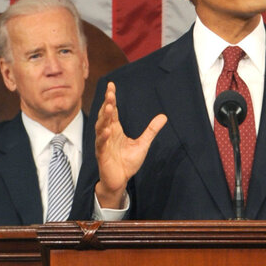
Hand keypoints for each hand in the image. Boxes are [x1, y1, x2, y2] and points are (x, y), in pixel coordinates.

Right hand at [93, 81, 166, 208]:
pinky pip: (101, 144)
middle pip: (106, 115)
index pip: (113, 110)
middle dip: (107, 104)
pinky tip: (107, 130)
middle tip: (110, 93)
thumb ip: (151, 130)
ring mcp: (103, 143)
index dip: (111, 98)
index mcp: (115, 129)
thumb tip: (164, 116)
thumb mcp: (143, 144)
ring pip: (101, 127)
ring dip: (104, 117)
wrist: (120, 180)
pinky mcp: (102, 154)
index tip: (111, 86)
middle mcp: (108, 133)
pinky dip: (103, 137)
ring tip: (109, 107)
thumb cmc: (127, 162)